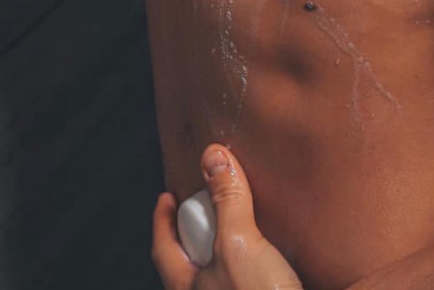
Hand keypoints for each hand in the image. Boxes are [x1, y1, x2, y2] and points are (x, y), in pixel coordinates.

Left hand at [152, 144, 303, 289]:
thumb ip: (226, 202)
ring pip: (220, 270)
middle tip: (211, 200)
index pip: (163, 249)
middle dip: (199, 228)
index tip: (167, 196)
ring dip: (229, 244)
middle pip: (191, 258)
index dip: (163, 220)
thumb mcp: (238, 244)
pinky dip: (252, 259)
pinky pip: (246, 277)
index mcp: (186, 288)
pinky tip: (270, 251)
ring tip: (243, 222)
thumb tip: (213, 157)